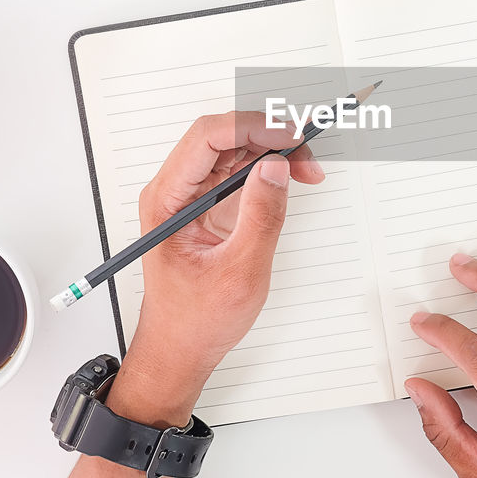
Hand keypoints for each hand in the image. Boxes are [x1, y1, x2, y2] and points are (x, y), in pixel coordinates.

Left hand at [108, 112, 323, 425]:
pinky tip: (294, 176)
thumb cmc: (195, 319)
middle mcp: (176, 191)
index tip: (290, 137)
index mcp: (168, 200)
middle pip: (223, 137)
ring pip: (234, 151)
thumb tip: (277, 169)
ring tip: (308, 168)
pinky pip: (239, 172)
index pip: (207, 137)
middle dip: (269, 137)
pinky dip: (269, 170)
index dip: (253, 128)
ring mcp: (192, 197)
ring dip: (273, 152)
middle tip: (307, 154)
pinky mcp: (208, 207)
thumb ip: (261, 216)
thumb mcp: (239, 271)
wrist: (180, 349)